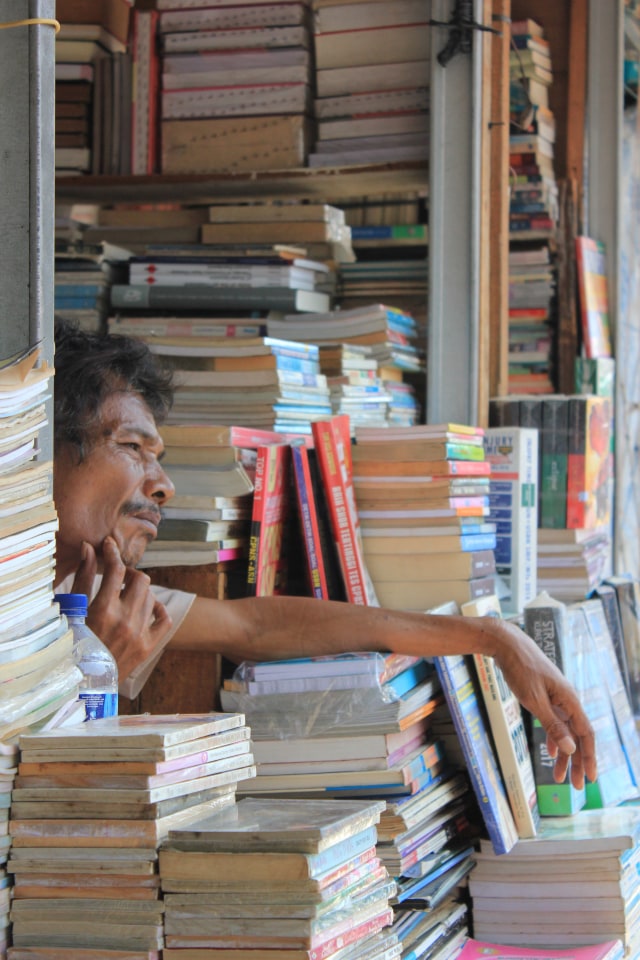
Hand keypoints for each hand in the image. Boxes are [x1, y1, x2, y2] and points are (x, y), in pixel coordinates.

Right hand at [70, 537, 172, 682]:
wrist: (82, 684)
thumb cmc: (72, 644)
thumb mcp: (74, 611)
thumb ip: (83, 578)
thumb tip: (89, 549)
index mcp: (103, 610)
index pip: (116, 570)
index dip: (112, 553)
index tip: (109, 546)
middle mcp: (125, 620)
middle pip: (141, 579)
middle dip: (130, 574)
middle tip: (120, 578)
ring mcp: (139, 634)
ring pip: (151, 597)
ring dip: (140, 592)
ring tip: (126, 597)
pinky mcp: (149, 646)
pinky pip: (164, 618)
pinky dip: (158, 609)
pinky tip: (147, 608)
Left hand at [491, 619, 596, 789]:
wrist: (507, 644)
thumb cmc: (520, 669)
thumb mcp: (534, 700)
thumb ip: (553, 725)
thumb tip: (571, 749)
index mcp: (569, 700)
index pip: (585, 735)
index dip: (589, 758)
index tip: (590, 779)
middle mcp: (568, 699)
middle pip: (577, 736)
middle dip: (577, 763)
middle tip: (577, 787)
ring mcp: (558, 697)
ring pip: (566, 731)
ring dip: (563, 754)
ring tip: (558, 777)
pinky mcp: (546, 695)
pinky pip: (555, 721)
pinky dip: (554, 738)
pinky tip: (550, 752)